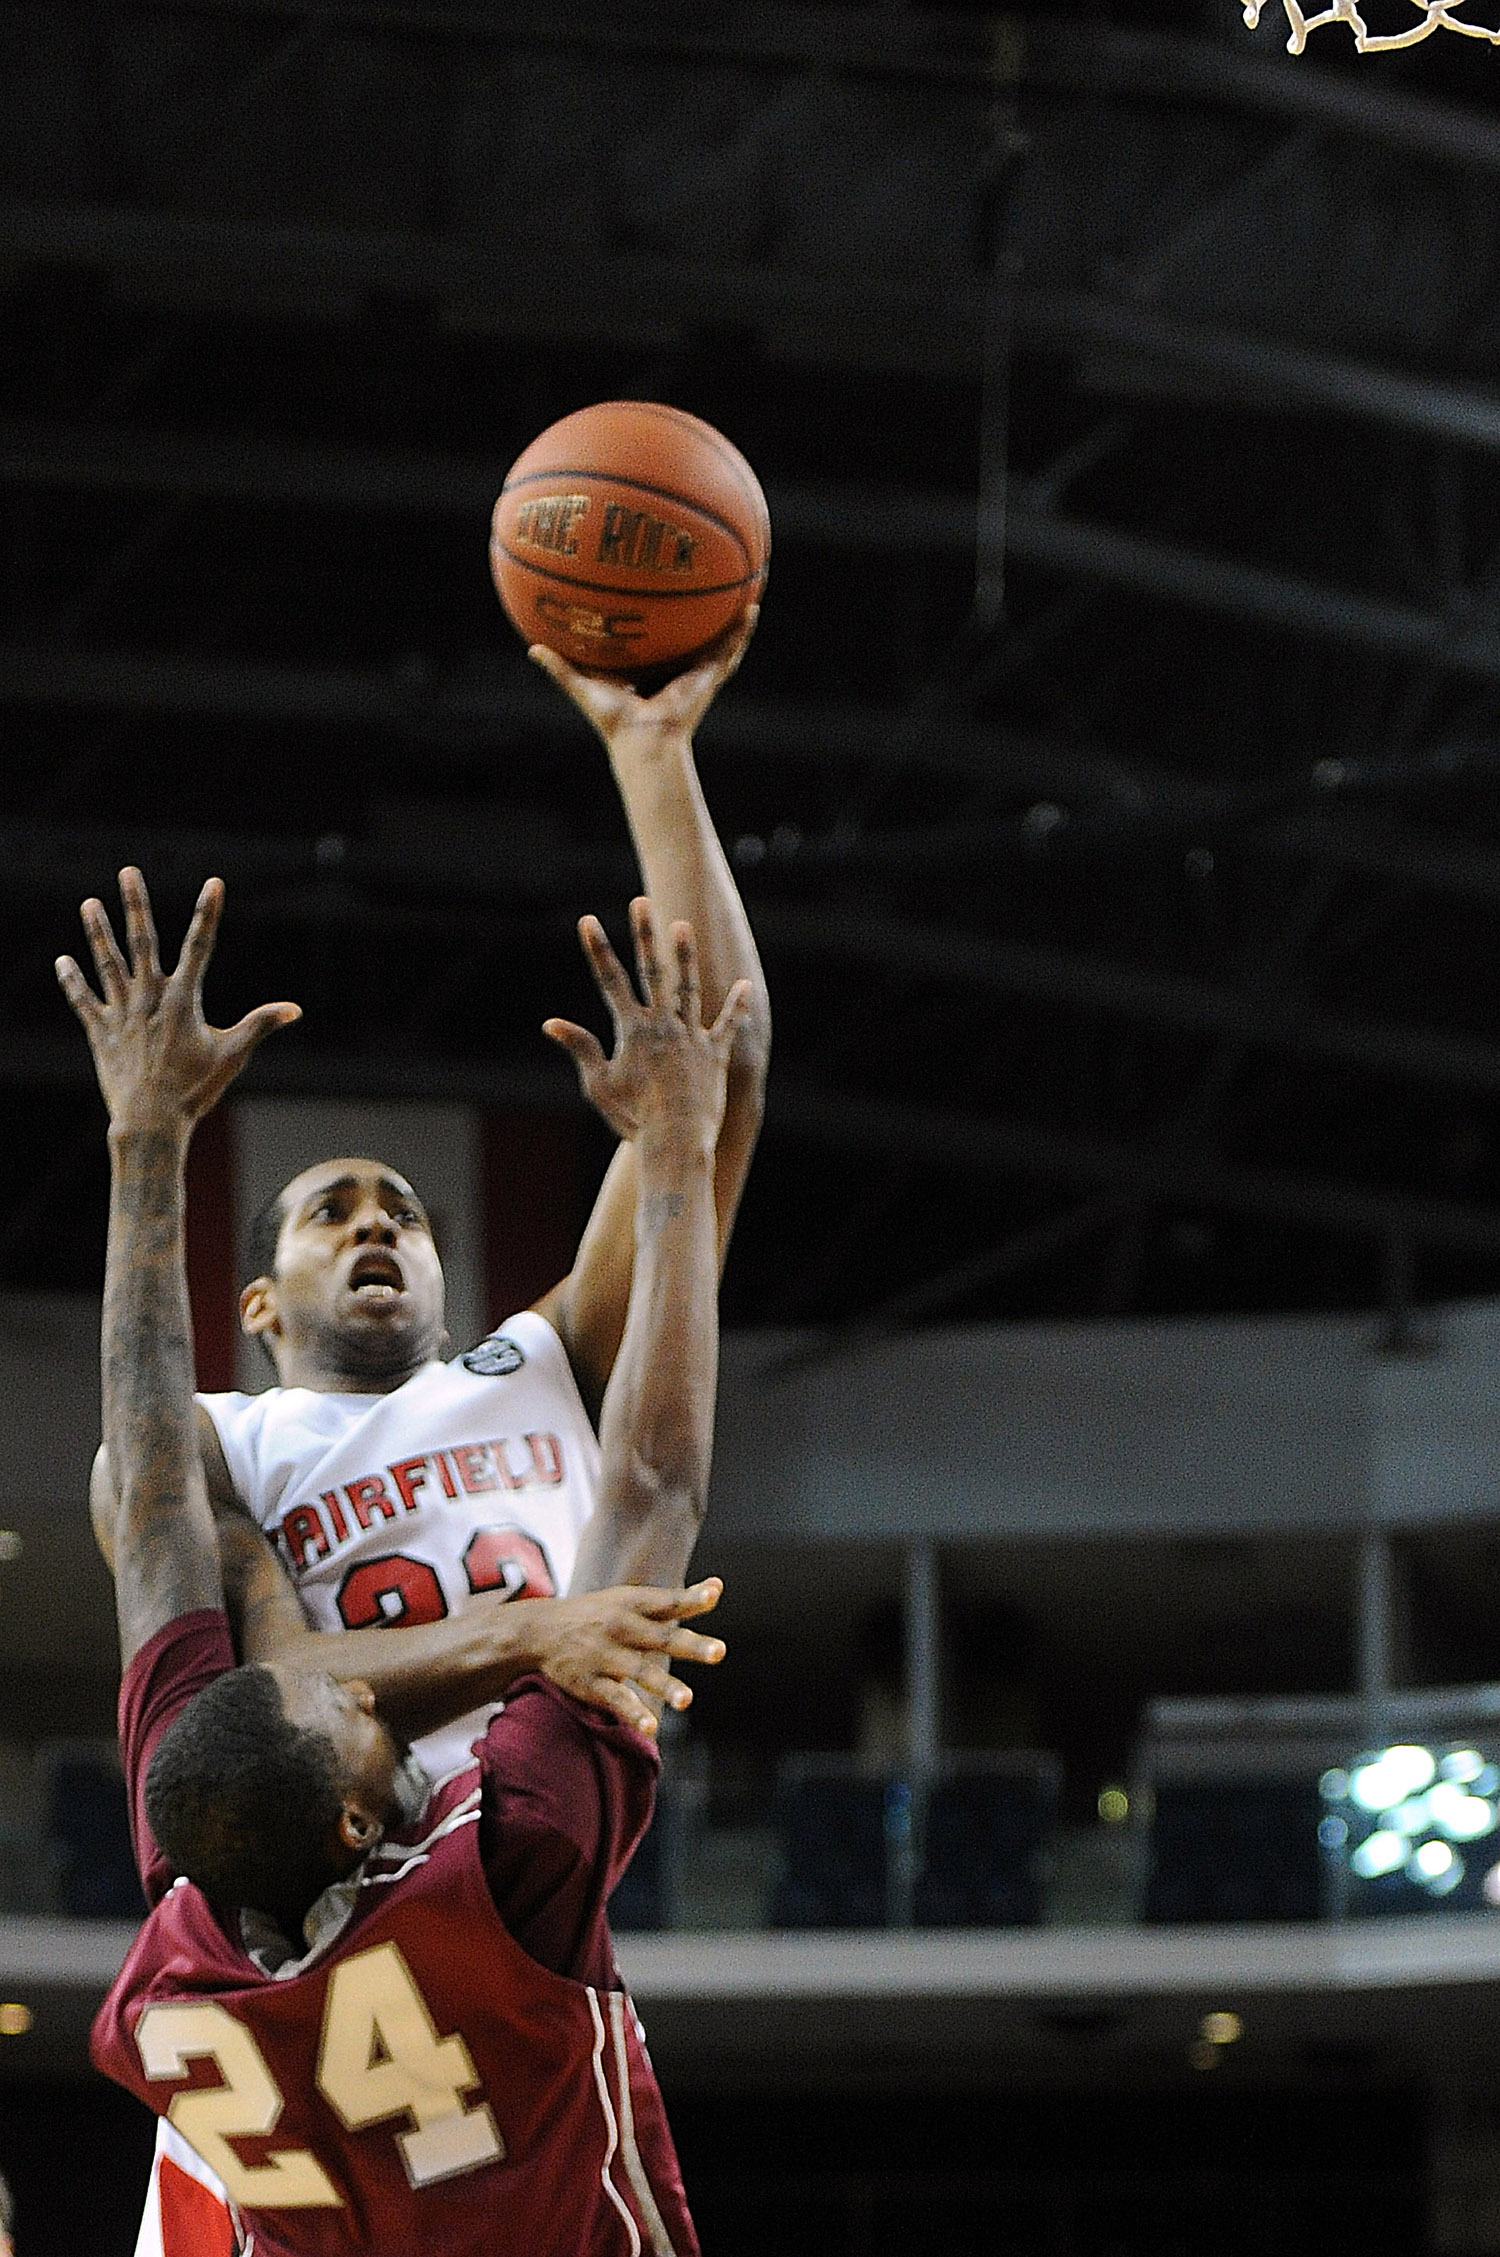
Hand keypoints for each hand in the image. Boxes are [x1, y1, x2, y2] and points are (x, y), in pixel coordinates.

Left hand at [56, 867, 300, 1136]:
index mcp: (183, 999)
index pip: (200, 946)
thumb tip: (294, 1009)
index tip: (214, 883)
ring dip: (98, 932)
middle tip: (128, 872)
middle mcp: (149, 998)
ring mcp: (121, 1013)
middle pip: (142, 941)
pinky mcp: (100, 1032)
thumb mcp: (232, 1056)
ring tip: (88, 904)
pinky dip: (72, 980)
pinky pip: (83, 1000)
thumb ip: (260, 1025)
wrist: (150, 1121)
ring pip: (108, 963)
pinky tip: (63, 961)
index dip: (208, 912)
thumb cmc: (194, 1090)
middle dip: (135, 904)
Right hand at [513, 1577, 725, 1735]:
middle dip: (690, 1645)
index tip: (714, 1594)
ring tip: (687, 1700)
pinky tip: (652, 1727)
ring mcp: (605, 1655)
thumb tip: (717, 1587)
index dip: (691, 1598)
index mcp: (632, 1604)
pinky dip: (633, 1712)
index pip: (667, 1601)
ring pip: (639, 1671)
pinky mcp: (591, 1682)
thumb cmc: (598, 1613)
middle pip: (661, 1637)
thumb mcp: (630, 1599)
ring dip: (665, 1686)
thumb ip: (674, 1600)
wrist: (538, 1630)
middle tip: (719, 1652)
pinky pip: (615, 1698)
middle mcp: (620, 1627)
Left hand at [528, 606, 756, 747]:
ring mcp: (695, 674)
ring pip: (716, 641)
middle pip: (689, 636)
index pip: (657, 641)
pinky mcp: (709, 677)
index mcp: (649, 672)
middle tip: (701, 580)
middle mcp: (675, 670)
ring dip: (729, 619)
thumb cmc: (614, 722)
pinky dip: (742, 632)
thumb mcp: (583, 685)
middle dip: (697, 614)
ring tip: (743, 589)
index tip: (658, 596)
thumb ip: (560, 667)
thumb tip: (532, 647)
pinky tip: (752, 608)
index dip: (659, 622)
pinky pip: (729, 650)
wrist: (642, 742)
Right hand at [543, 899, 748, 1148]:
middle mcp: (662, 1025)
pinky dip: (737, 1007)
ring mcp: (691, 1036)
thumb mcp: (600, 1085)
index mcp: (632, 1031)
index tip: (588, 920)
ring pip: (688, 987)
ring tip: (682, 926)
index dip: (597, 948)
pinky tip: (745, 986)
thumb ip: (582, 1048)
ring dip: (684, 955)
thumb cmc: (633, 1117)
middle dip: (644, 934)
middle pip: (651, 971)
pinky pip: (728, 1025)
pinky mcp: (715, 1054)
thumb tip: (551, 1023)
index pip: (610, 981)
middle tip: (641, 902)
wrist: (676, 1141)